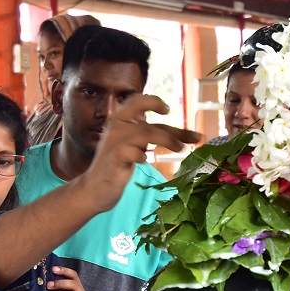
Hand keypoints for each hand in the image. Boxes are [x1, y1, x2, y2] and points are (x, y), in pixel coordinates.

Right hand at [79, 95, 200, 211]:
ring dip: (168, 140)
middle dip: (176, 130)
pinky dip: (143, 156)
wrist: (94, 189)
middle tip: (195, 137)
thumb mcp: (134, 145)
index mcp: (120, 120)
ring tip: (182, 149)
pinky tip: (146, 160)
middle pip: (151, 123)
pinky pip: (134, 152)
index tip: (168, 109)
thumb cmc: (117, 166)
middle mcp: (117, 126)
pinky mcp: (115, 157)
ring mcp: (115, 141)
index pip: (137, 102)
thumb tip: (179, 135)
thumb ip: (149, 136)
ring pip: (147, 133)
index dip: (153, 101)